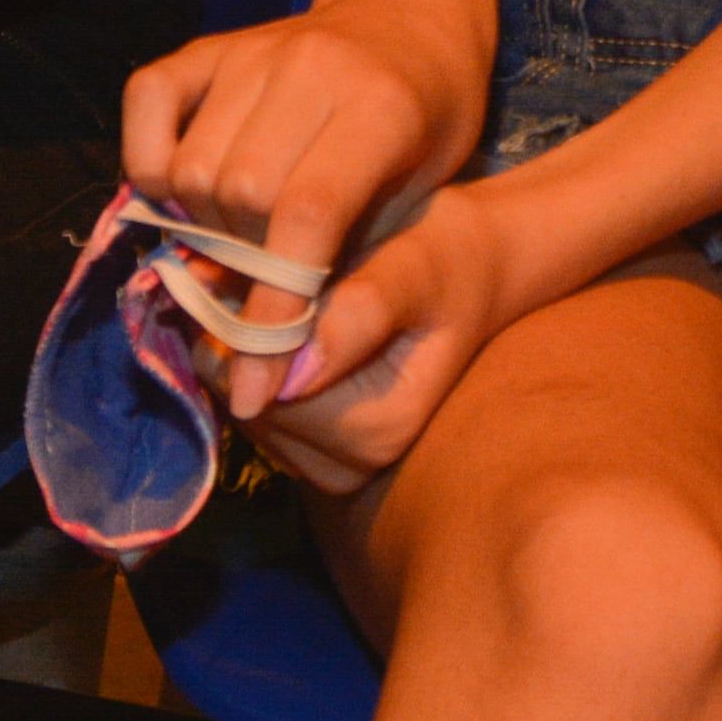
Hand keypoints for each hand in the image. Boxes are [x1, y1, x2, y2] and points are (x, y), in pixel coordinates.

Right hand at [112, 0, 485, 414]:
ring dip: (204, 221)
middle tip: (266, 280)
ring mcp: (255, 47)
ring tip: (242, 234)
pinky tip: (186, 188)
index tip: (258, 382)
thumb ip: (350, 268)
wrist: (412, 17)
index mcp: (382, 107)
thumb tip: (277, 366)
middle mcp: (312, 68)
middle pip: (239, 194)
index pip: (308, 215)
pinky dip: (150, 158)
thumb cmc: (429, 123)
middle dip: (245, 264)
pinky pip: (148, 101)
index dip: (276, 307)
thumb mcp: (423, 200)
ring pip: (192, 164)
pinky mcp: (211, 42)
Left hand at [241, 174, 545, 490]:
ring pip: (241, 399)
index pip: (260, 388)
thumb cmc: (450, 254)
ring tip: (293, 284)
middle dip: (244, 330)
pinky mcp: (312, 450)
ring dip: (249, 340)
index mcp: (377, 431)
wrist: (480, 266)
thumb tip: (290, 377)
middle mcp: (350, 466)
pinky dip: (259, 356)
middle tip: (269, 260)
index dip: (246, 322)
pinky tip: (296, 315)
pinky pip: (254, 401)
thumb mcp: (414, 268)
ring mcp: (329, 464)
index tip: (256, 257)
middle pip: (244, 398)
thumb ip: (359, 315)